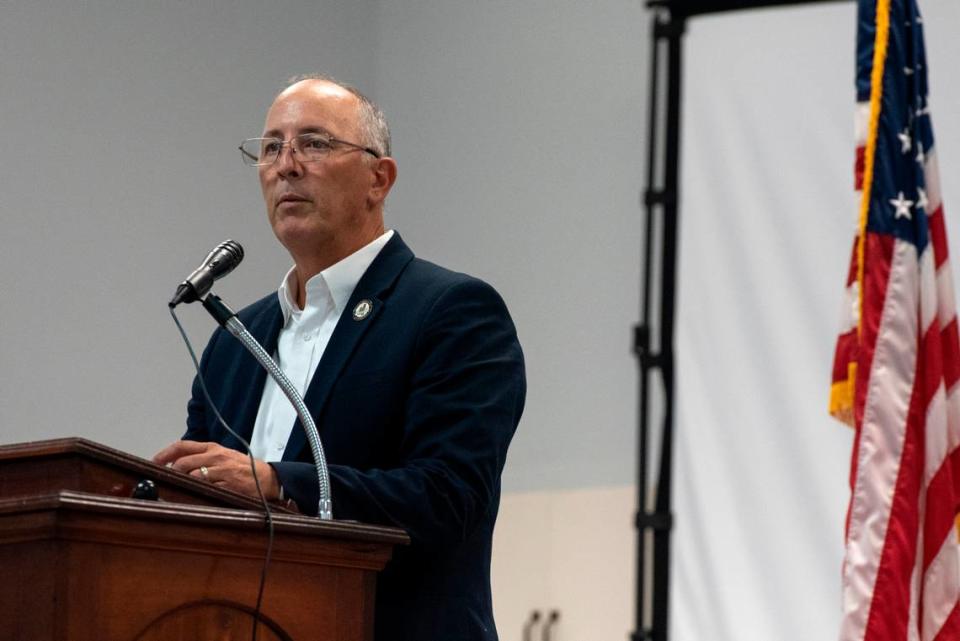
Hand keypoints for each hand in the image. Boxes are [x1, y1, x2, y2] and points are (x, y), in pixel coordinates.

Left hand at [152, 440, 280, 501]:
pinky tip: (196, 498)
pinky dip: (198, 494)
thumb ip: (201, 457)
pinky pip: (206, 490)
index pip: (182, 446)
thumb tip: (174, 465)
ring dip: (184, 486)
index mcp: (212, 448)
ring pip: (192, 477)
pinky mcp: (228, 486)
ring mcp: (222, 472)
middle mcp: (215, 457)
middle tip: (165, 483)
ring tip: (180, 491)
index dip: (164, 454)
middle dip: (171, 474)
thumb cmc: (242, 468)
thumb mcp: (222, 455)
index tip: (153, 463)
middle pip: (183, 464)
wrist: (267, 478)